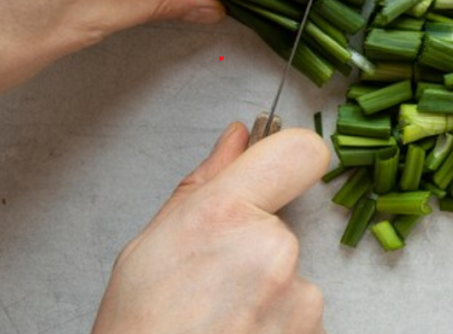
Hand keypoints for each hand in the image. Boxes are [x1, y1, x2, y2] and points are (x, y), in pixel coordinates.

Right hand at [92, 122, 330, 333]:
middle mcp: (272, 250)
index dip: (290, 158)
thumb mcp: (151, 245)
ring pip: (292, 273)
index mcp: (225, 214)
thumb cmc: (139, 330)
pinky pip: (300, 312)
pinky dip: (276, 324)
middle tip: (212, 282)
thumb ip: (204, 183)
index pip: (300, 152)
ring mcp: (299, 296)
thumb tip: (237, 137)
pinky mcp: (314, 331)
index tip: (277, 172)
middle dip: (255, 245)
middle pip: (284, 224)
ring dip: (267, 290)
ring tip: (220, 318)